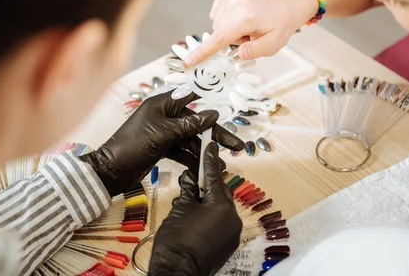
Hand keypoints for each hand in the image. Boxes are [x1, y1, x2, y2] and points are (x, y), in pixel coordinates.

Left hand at [80, 91, 243, 196]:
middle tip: (235, 145)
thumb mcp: (164, 133)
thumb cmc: (133, 145)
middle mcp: (165, 115)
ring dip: (205, 150)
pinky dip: (193, 158)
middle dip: (215, 134)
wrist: (110, 171)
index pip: (191, 97)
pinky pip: (183, 150)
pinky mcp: (162, 148)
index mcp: (162, 103)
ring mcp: (164, 132)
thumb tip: (213, 114)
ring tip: (222, 163)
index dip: (210, 103)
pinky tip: (205, 167)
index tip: (229, 109)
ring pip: (191, 139)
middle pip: (196, 122)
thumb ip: (190, 124)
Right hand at [149, 143, 241, 275]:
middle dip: (207, 183)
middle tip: (194, 174)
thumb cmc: (175, 241)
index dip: (209, 160)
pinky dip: (212, 215)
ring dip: (208, 200)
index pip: (214, 176)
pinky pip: (222, 221)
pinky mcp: (229, 243)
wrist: (177, 272)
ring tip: (191, 198)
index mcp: (221, 205)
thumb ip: (188, 190)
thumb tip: (189, 178)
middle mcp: (233, 217)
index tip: (210, 145)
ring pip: (222, 207)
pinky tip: (197, 215)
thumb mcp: (179, 209)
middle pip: (220, 191)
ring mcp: (233, 232)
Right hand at [184, 0, 317, 65]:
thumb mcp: (274, 44)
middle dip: (231, 38)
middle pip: (219, 32)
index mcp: (246, 17)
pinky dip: (227, 18)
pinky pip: (217, 13)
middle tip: (251, 34)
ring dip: (229, 28)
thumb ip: (256, 51)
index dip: (203, 52)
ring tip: (248, 24)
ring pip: (217, 23)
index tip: (188, 61)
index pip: (220, 39)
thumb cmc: (280, 24)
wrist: (286, 2)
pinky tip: (241, 15)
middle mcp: (235, 2)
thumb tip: (239, 53)